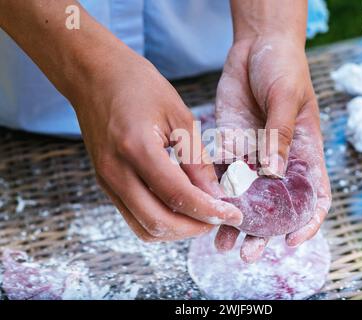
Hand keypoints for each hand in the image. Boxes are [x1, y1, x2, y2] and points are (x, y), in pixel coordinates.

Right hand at [72, 47, 242, 241]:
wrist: (95, 76)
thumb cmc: (139, 86)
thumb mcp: (178, 115)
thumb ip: (196, 159)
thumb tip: (216, 194)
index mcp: (136, 148)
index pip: (177, 195)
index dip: (209, 211)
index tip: (234, 214)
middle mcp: (115, 172)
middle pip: (158, 222)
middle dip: (194, 227)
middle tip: (220, 218)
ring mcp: (107, 181)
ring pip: (144, 228)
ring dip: (177, 230)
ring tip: (202, 216)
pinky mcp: (106, 183)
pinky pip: (133, 217)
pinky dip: (160, 221)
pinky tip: (180, 208)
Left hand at [214, 35, 330, 261]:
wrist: (255, 46)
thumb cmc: (283, 66)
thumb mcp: (286, 97)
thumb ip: (280, 135)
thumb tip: (275, 172)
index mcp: (304, 153)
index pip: (313, 197)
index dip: (307, 222)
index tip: (291, 240)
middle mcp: (279, 161)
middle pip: (275, 207)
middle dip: (262, 232)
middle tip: (246, 252)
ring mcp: (254, 155)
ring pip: (246, 198)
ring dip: (234, 221)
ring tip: (220, 242)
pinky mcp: (230, 145)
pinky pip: (223, 174)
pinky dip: (215, 193)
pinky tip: (205, 208)